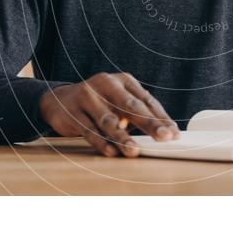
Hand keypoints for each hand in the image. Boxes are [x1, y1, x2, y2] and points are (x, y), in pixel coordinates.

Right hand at [39, 72, 179, 156]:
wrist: (59, 99)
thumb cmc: (99, 102)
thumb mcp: (118, 100)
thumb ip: (138, 112)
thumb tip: (165, 130)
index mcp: (123, 80)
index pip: (146, 100)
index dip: (161, 117)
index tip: (173, 134)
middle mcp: (106, 84)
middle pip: (131, 107)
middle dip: (150, 124)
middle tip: (164, 137)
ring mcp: (87, 96)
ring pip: (108, 120)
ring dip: (122, 137)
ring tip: (134, 151)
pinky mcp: (72, 111)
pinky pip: (89, 129)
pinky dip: (101, 142)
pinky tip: (111, 152)